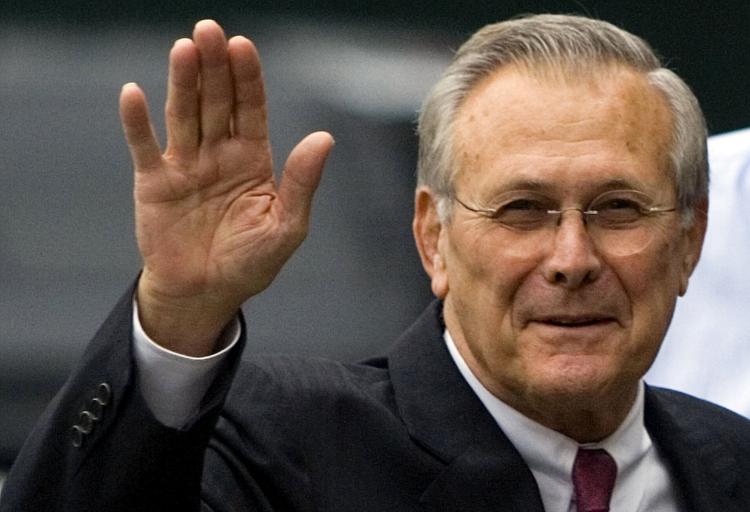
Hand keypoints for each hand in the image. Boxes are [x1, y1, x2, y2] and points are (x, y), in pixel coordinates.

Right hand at [120, 20, 333, 355]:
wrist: (205, 294)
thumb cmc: (250, 263)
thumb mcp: (286, 228)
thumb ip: (301, 183)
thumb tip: (324, 138)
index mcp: (253, 159)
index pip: (251, 109)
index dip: (247, 78)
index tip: (243, 46)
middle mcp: (219, 153)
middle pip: (217, 101)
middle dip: (214, 67)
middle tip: (209, 30)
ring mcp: (185, 165)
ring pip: (183, 114)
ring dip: (182, 81)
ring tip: (184, 48)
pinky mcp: (154, 183)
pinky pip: (144, 147)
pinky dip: (137, 122)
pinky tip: (134, 94)